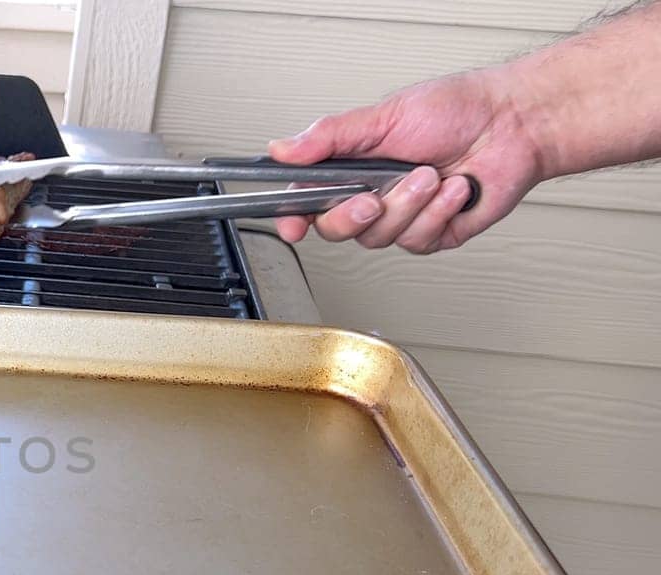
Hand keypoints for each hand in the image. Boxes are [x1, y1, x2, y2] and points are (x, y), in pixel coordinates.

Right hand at [267, 69, 546, 253]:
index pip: (307, 199)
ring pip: (379, 237)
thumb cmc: (459, 111)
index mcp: (351, 165)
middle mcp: (371, 193)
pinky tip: (454, 190)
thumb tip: (283, 148)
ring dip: (409, 205)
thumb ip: (330, 136)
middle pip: (335, 228)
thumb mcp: (385, 116)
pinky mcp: (432, 233)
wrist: (514, 125)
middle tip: (373, 197)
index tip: (294, 224)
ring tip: (432, 175)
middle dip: (354, 215)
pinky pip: (417, 240)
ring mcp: (401, 217)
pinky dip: (438, 212)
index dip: (294, 216)